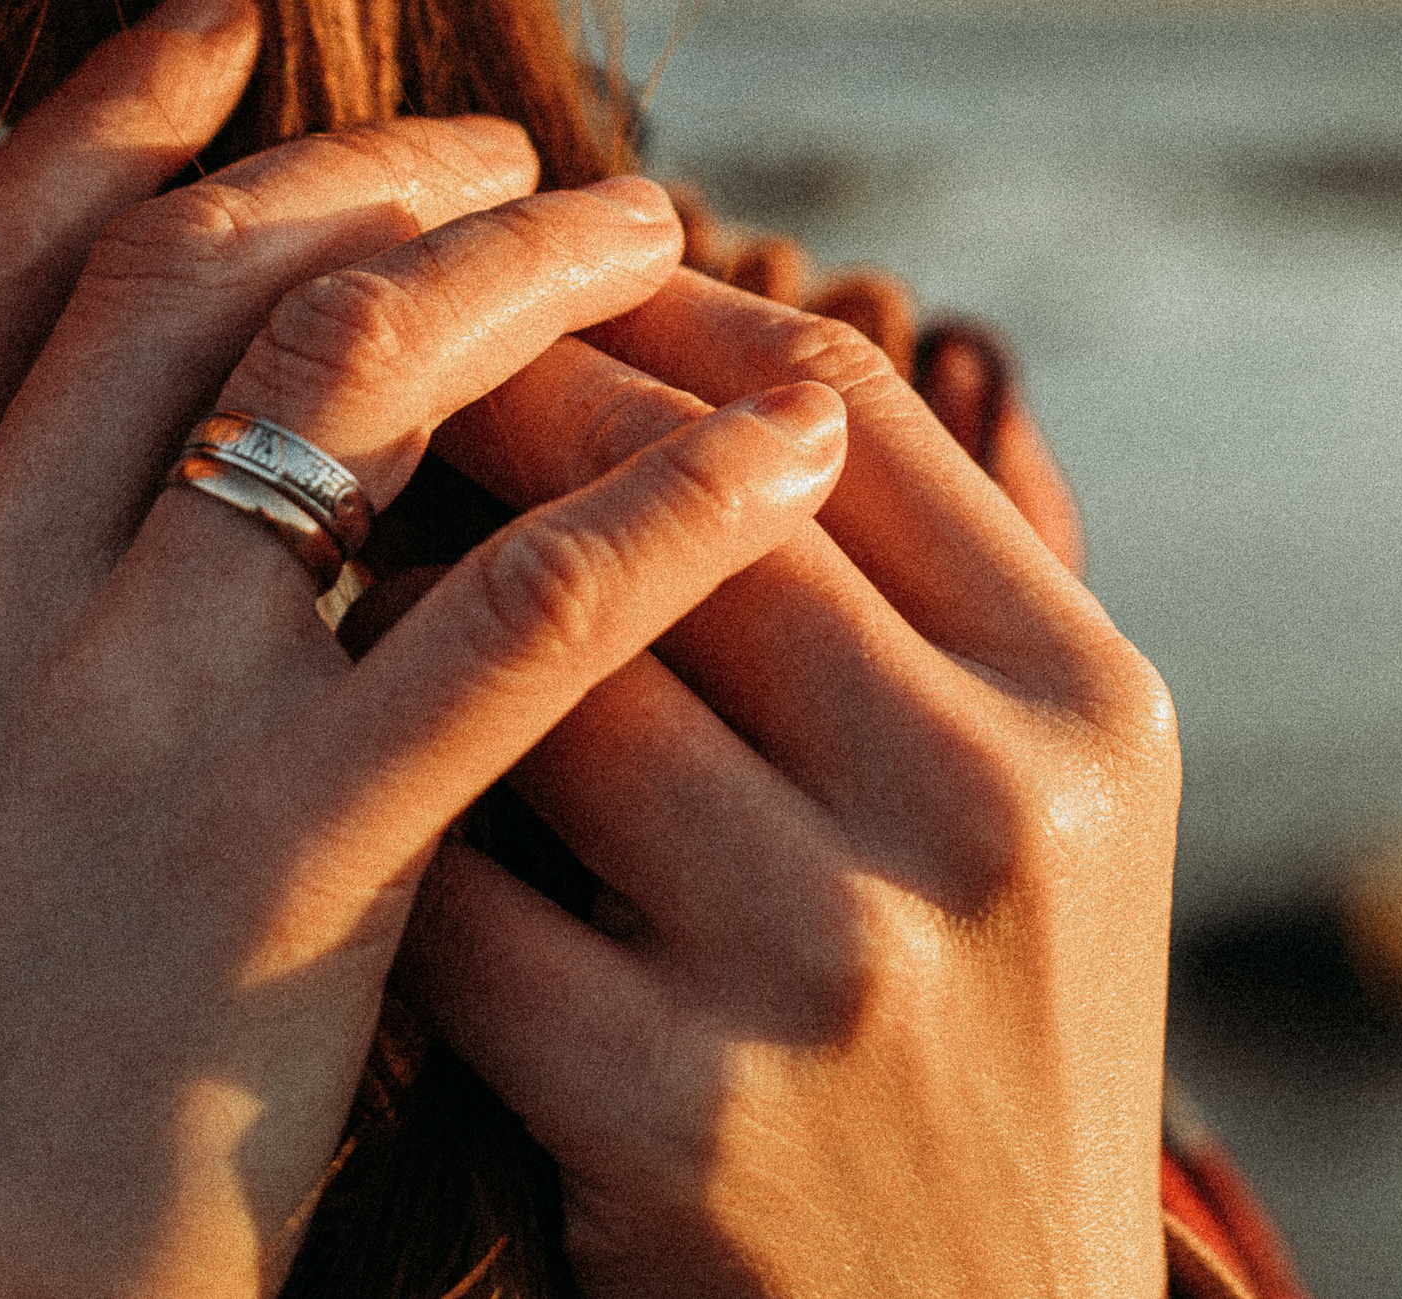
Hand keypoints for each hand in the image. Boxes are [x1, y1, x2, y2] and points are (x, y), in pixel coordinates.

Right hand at [0, 0, 849, 1298]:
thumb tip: (76, 499)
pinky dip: (659, 503)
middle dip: (371, 178)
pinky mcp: (284, 865)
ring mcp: (124, 724)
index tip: (226, 32)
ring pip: (351, 389)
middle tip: (513, 149)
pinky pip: (515, 621)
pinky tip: (769, 447)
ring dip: (527, 279)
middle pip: (191, 283)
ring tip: (653, 241)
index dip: (109, 123)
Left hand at [405, 268, 1179, 1298]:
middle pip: (687, 506)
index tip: (516, 279)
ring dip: (409, 599)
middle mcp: (989, 812)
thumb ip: (912, 606)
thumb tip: (710, 366)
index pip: (840, 409)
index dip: (651, 314)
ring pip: (557, 680)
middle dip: (497, 408)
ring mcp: (841, 969)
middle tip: (351, 352)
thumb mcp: (1035, 820)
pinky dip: (374, 816)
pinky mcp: (683, 1121)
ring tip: (318, 553)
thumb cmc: (974, 1055)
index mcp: (1085, 703)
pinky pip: (462, 893)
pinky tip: (316, 775)